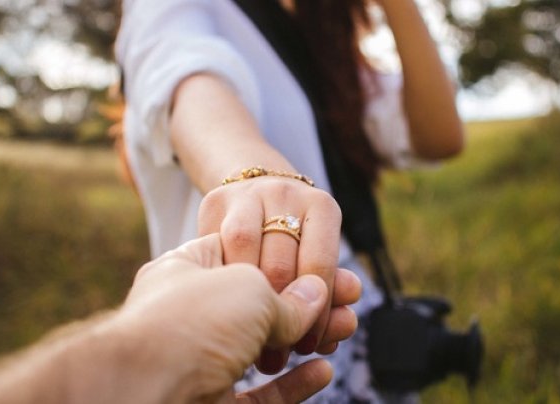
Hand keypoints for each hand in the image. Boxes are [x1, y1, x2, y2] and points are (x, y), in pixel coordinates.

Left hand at [115, 234, 360, 402]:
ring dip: (307, 340)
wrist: (142, 392)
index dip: (291, 261)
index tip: (329, 269)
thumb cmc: (190, 321)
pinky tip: (322, 371)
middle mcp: (191, 313)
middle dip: (310, 301)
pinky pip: (257, 395)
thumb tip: (317, 297)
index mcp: (188, 270)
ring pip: (263, 349)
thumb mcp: (248, 289)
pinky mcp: (210, 403)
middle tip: (350, 299)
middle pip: (260, 304)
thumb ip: (287, 296)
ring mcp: (199, 360)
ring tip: (345, 329)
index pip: (246, 255)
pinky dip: (292, 385)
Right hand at [198, 175, 347, 371]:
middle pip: (280, 264)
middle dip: (278, 316)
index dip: (315, 314)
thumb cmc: (295, 243)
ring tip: (248, 339)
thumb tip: (345, 326)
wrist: (258, 195)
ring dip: (243, 299)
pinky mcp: (215, 201)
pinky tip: (226, 306)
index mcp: (323, 208)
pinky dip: (221, 280)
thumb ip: (332, 294)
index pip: (320, 267)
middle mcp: (286, 194)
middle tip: (276, 355)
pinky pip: (215, 246)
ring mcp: (248, 194)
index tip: (308, 347)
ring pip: (243, 250)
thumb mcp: (317, 262)